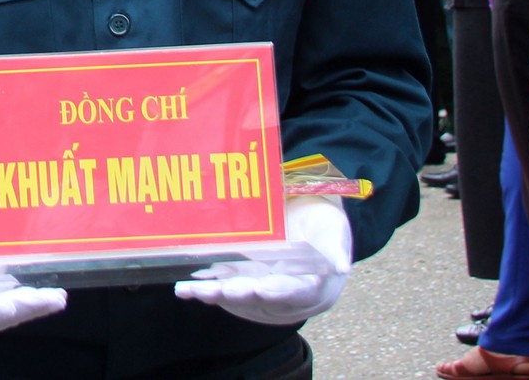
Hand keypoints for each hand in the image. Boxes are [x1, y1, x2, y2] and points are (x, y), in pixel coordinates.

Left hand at [176, 196, 351, 324]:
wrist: (307, 230)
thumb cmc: (323, 230)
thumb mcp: (333, 231)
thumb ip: (335, 247)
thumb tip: (342, 266)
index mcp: (310, 284)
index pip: (295, 291)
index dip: (280, 291)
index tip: (264, 288)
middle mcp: (281, 292)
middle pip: (260, 297)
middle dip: (240, 293)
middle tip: (224, 289)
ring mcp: (259, 286)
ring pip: (237, 294)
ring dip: (215, 294)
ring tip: (193, 290)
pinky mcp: (241, 278)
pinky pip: (222, 286)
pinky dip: (204, 289)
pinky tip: (185, 289)